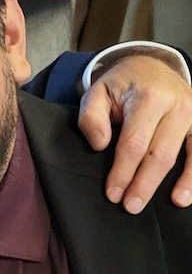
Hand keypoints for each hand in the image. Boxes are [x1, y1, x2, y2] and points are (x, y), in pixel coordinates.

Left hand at [79, 54, 191, 212]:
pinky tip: (189, 191)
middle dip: (145, 183)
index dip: (123, 172)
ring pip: (188, 154)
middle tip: (131, 206)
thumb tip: (100, 144)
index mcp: (148, 98)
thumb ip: (91, 118)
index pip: (133, 144)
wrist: (151, 66)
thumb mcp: (96, 93)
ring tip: (173, 202)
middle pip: (160, 153)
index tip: (113, 193)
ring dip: (182, 182)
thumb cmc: (121, 86)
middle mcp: (177, 105)